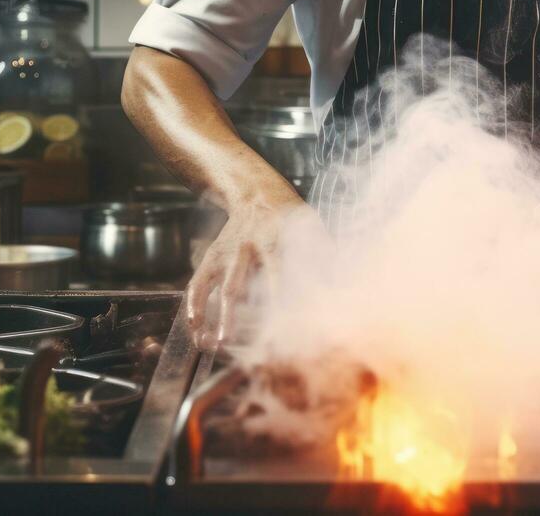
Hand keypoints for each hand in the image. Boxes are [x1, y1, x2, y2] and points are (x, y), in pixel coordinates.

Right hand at [186, 196, 326, 351]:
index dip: (282, 303)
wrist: (255, 194)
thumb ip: (325, 253)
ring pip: (223, 288)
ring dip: (221, 317)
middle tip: (252, 346)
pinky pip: (199, 283)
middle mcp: (249, 249)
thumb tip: (345, 280)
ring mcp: (228, 254)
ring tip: (219, 344)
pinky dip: (194, 304)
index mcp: (277, 243)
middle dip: (248, 317)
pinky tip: (195, 326)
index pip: (279, 277)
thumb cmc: (290, 217)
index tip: (288, 330)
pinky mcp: (212, 257)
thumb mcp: (311, 227)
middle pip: (247, 287)